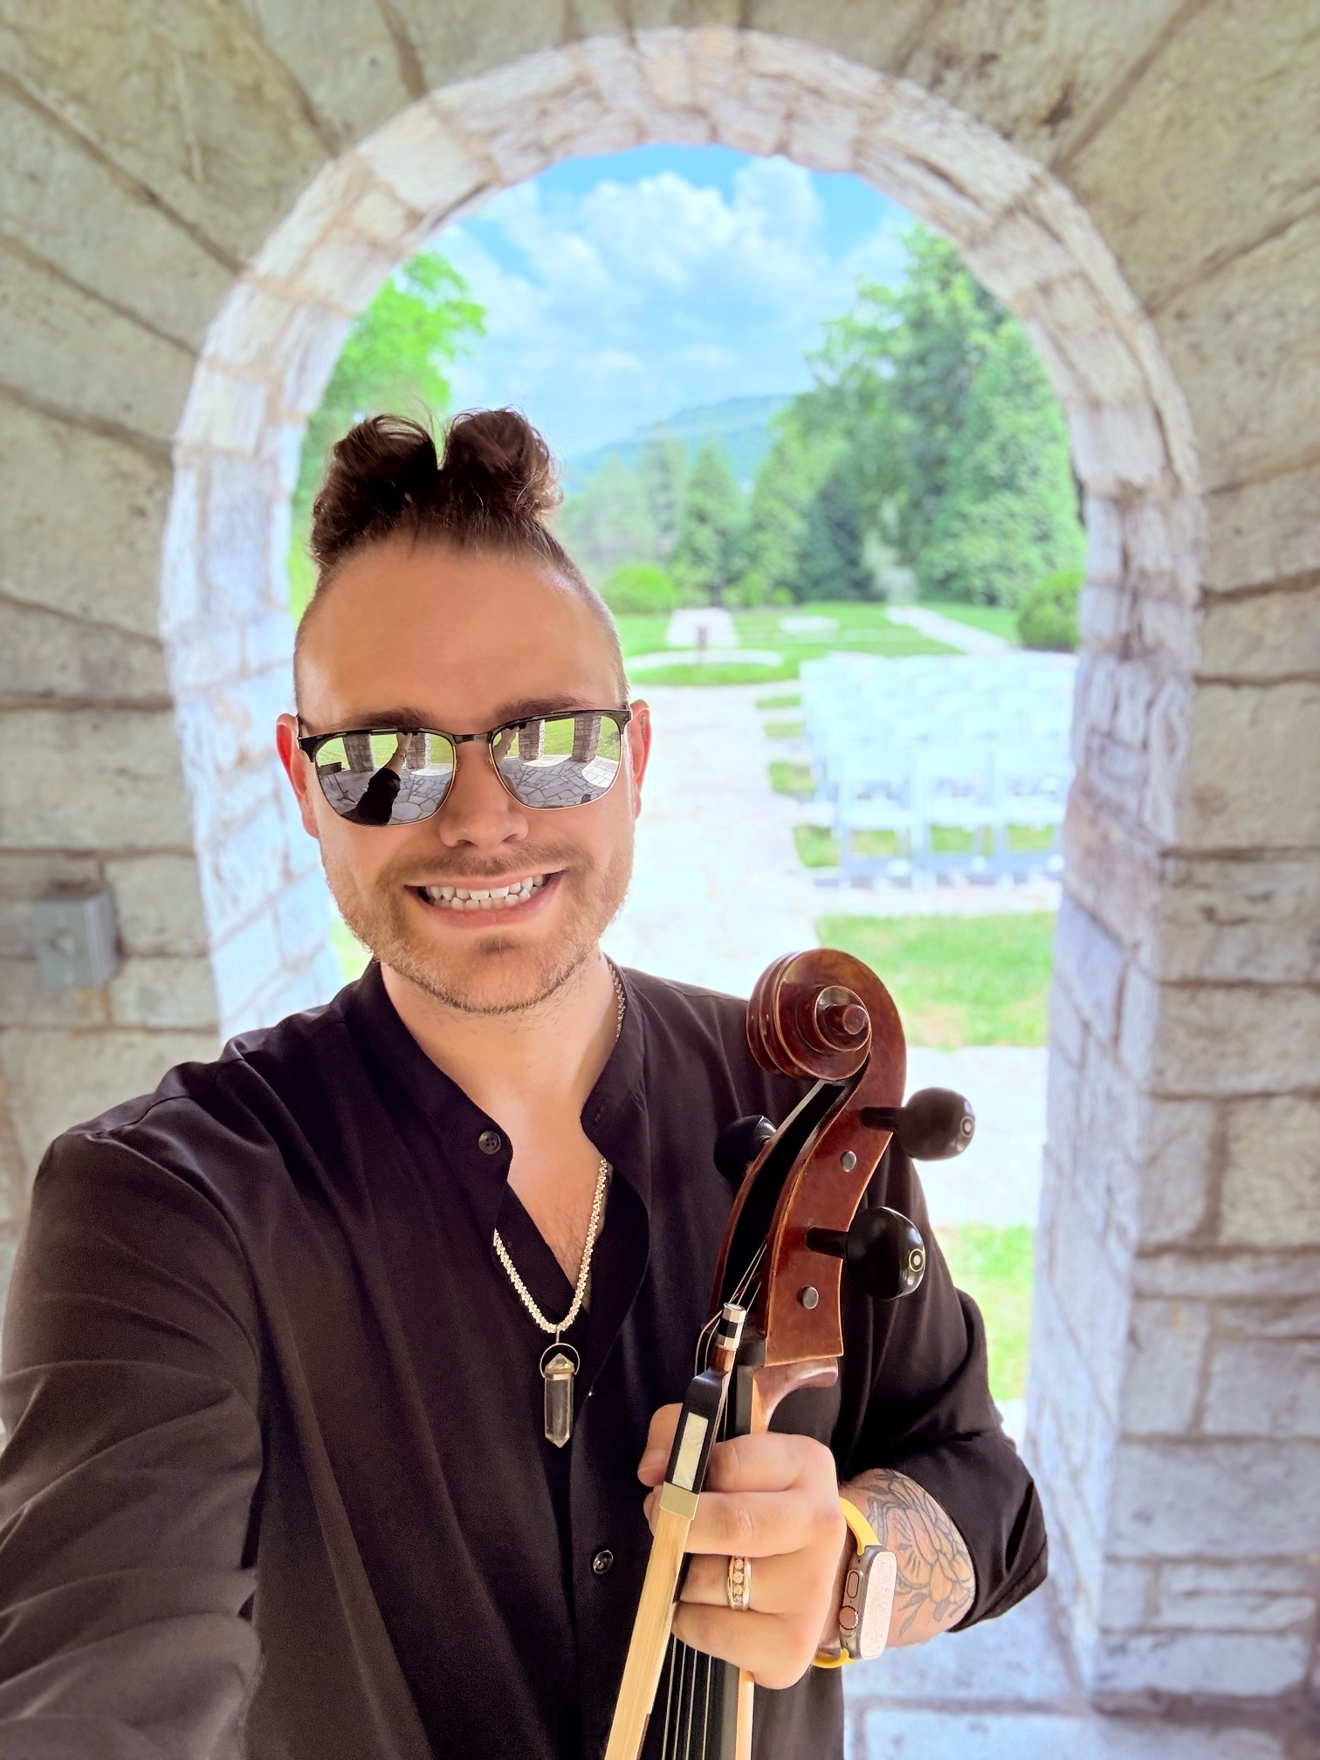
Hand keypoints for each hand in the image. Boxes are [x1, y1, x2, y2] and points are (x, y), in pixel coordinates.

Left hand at [638, 1405, 848, 1688]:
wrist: (815, 1575)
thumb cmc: (757, 1503)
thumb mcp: (727, 1450)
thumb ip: (678, 1433)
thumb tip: (652, 1470)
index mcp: (807, 1464)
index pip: (727, 1463)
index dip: (683, 1478)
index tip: (665, 1489)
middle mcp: (821, 1525)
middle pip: (729, 1524)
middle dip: (678, 1527)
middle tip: (664, 1528)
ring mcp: (812, 1591)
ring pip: (709, 1582)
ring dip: (685, 1577)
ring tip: (703, 1567)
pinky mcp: (791, 1647)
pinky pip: (707, 1630)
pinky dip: (690, 1619)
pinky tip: (712, 1605)